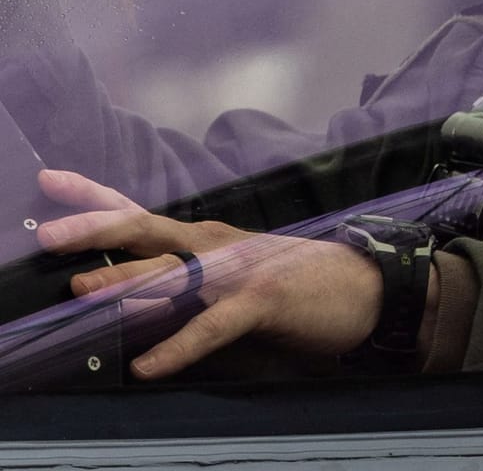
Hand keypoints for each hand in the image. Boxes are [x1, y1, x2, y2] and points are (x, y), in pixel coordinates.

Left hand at [34, 169, 422, 379]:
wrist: (369, 289)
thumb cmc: (300, 285)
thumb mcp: (236, 276)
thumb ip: (188, 282)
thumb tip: (124, 300)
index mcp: (206, 240)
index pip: (140, 213)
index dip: (93, 198)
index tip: (48, 180)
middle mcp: (215, 247)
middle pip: (147, 230)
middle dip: (96, 230)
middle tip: (50, 235)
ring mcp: (240, 271)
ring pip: (173, 273)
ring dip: (125, 282)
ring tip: (81, 291)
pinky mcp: (263, 301)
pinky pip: (211, 326)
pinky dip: (179, 346)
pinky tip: (149, 366)